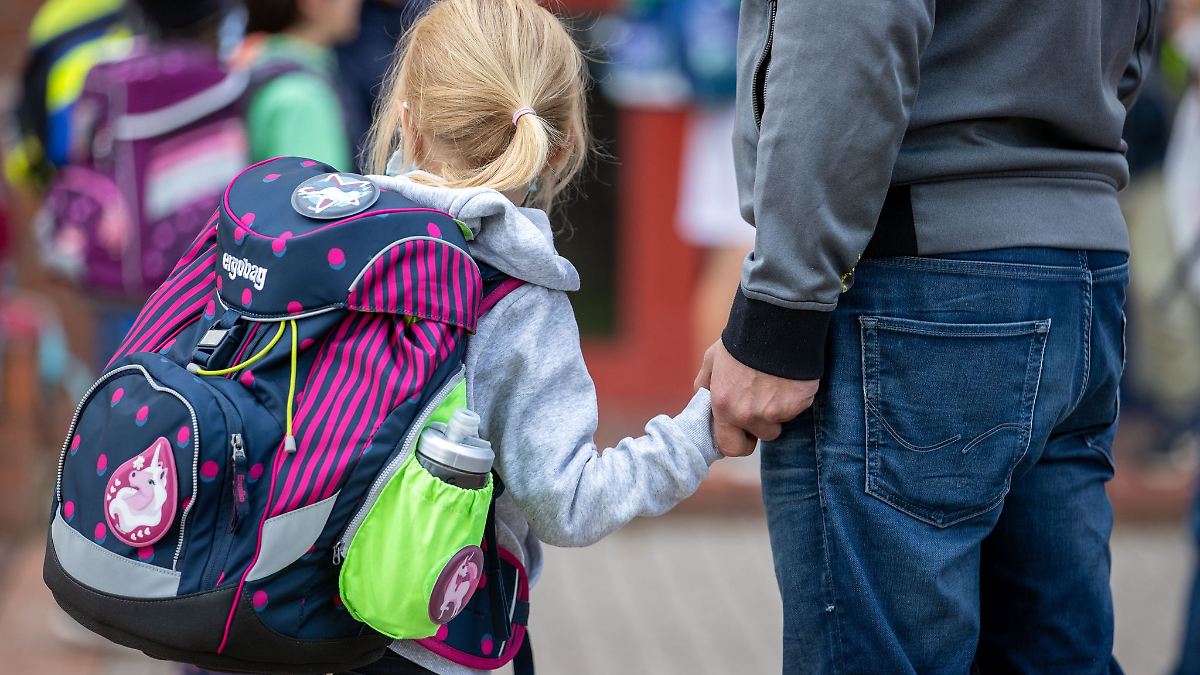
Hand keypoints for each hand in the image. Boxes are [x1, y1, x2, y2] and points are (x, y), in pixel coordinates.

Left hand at [694, 340, 819, 456]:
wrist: (774, 323)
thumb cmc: (741, 340)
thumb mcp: (713, 359)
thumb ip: (706, 383)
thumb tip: (703, 399)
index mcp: (724, 406)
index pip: (730, 447)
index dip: (739, 440)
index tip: (745, 430)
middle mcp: (748, 414)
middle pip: (762, 437)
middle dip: (763, 426)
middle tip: (765, 404)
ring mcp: (775, 411)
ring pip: (781, 422)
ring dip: (780, 410)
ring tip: (777, 383)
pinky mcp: (798, 404)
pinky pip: (798, 409)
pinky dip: (796, 397)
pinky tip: (790, 378)